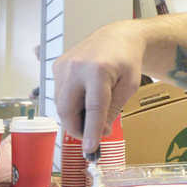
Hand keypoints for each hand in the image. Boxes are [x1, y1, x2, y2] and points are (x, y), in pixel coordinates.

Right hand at [54, 20, 143, 154]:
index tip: (90, 149)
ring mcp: (63, 66)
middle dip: (78, 129)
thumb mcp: (129, 87)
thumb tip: (99, 133)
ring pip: (60, 105)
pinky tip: (84, 100)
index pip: (93, 108)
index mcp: (99, 70)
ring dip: (74, 117)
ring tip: (93, 115)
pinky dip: (70, 104)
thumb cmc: (126, 61)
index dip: (91, 131)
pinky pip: (58, 94)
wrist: (117, 38)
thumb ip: (114, 110)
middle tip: (92, 137)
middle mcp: (76, 67)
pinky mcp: (57, 66)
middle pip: (67, 110)